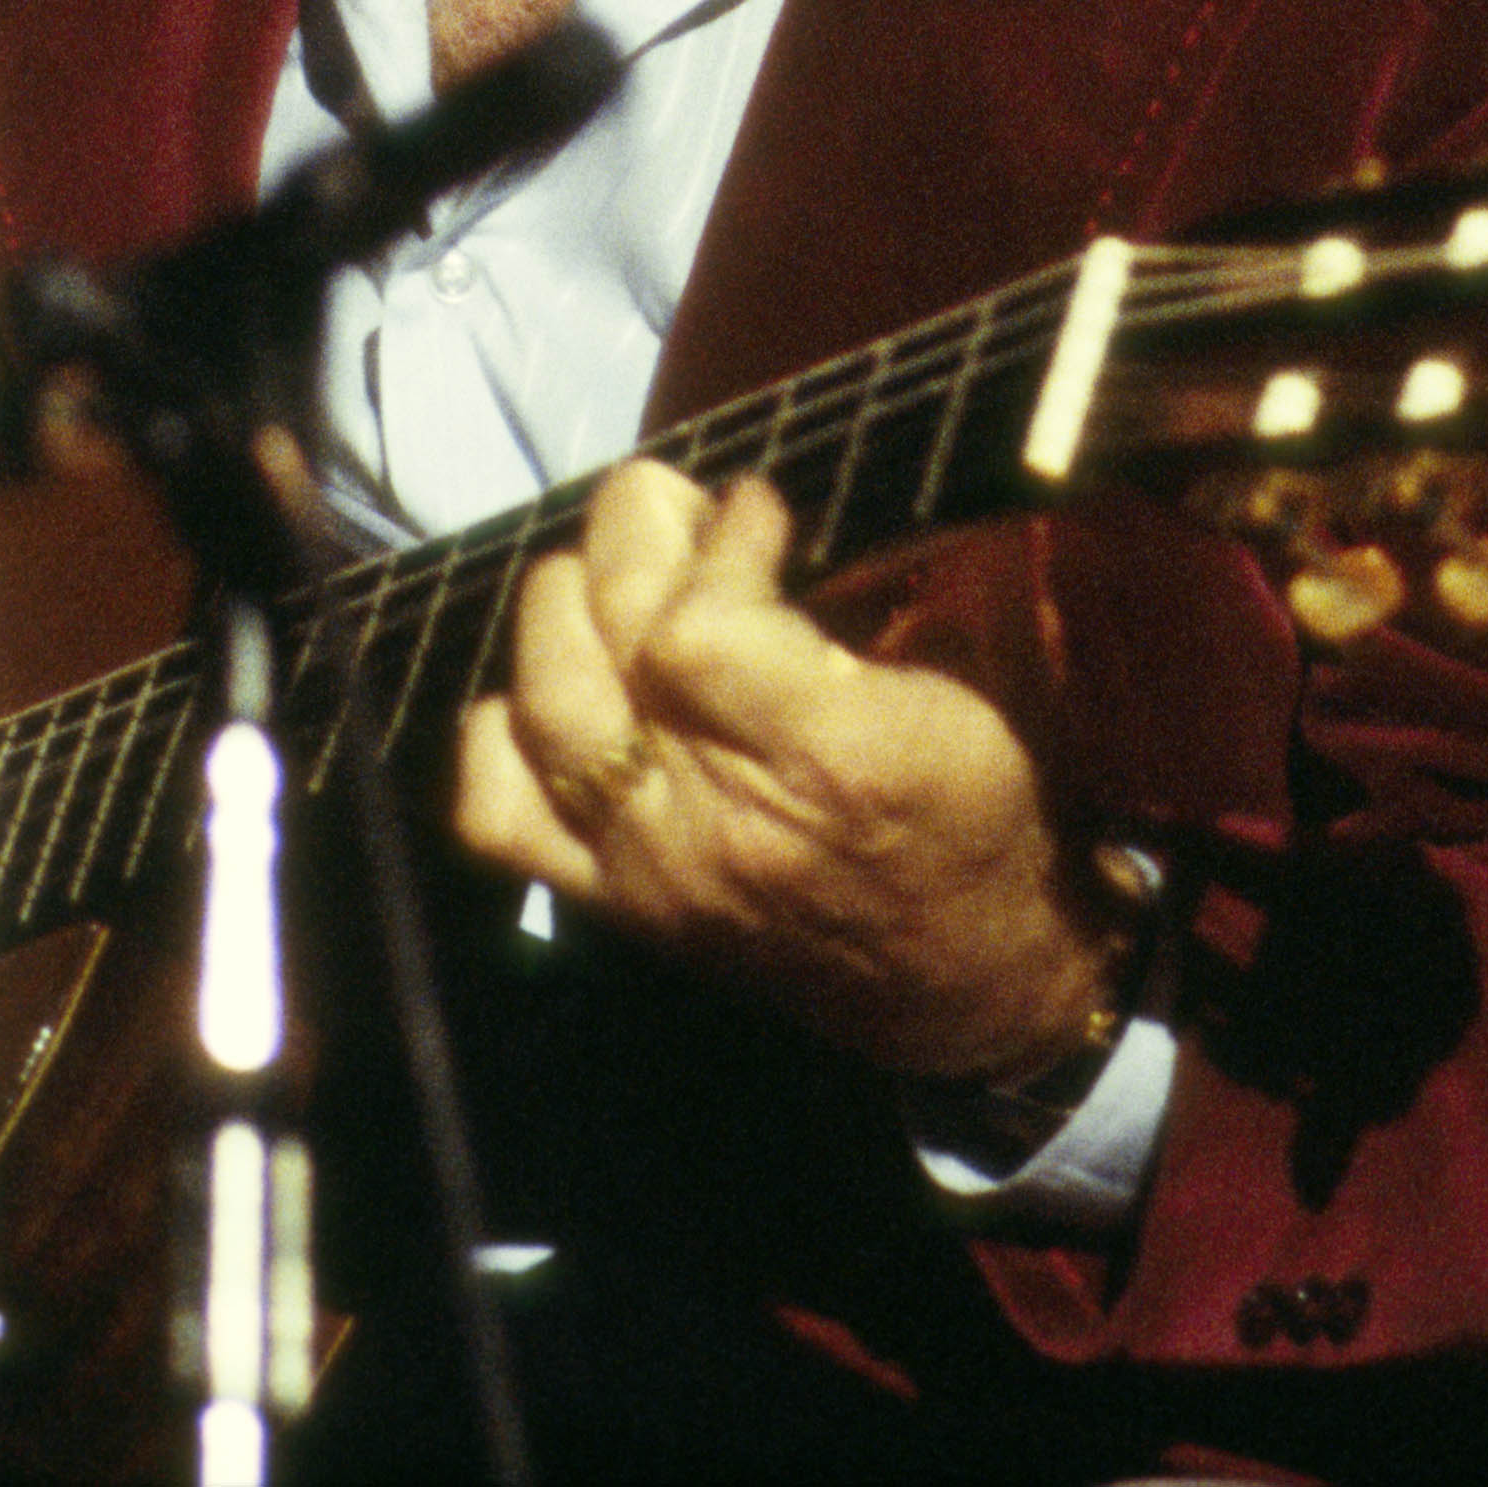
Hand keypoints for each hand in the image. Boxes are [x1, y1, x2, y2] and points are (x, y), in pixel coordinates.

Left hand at [455, 461, 1125, 1084]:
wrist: (972, 985)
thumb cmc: (990, 814)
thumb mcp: (980, 688)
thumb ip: (885, 593)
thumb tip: (771, 503)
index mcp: (832, 761)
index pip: (698, 627)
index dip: (717, 538)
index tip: (759, 507)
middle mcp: (720, 823)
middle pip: (603, 647)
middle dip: (629, 535)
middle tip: (682, 508)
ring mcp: (653, 869)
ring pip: (541, 708)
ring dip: (563, 610)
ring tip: (619, 578)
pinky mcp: (618, 903)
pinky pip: (497, 813)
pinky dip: (505, 730)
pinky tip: (568, 688)